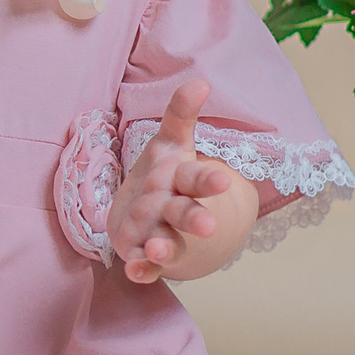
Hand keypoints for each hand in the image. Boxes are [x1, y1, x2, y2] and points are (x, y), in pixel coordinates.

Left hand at [108, 79, 243, 283]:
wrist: (159, 218)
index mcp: (184, 182)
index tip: (221, 181)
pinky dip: (141, 271)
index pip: (198, 180)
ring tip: (159, 251)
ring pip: (167, 243)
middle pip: (187, 214)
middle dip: (195, 218)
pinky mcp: (143, 255)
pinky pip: (144, 267)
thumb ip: (181, 114)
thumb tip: (200, 81)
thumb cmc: (165, 177)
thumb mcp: (169, 143)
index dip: (208, 181)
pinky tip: (134, 272)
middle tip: (207, 225)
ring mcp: (161, 235)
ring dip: (164, 248)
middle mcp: (175, 210)